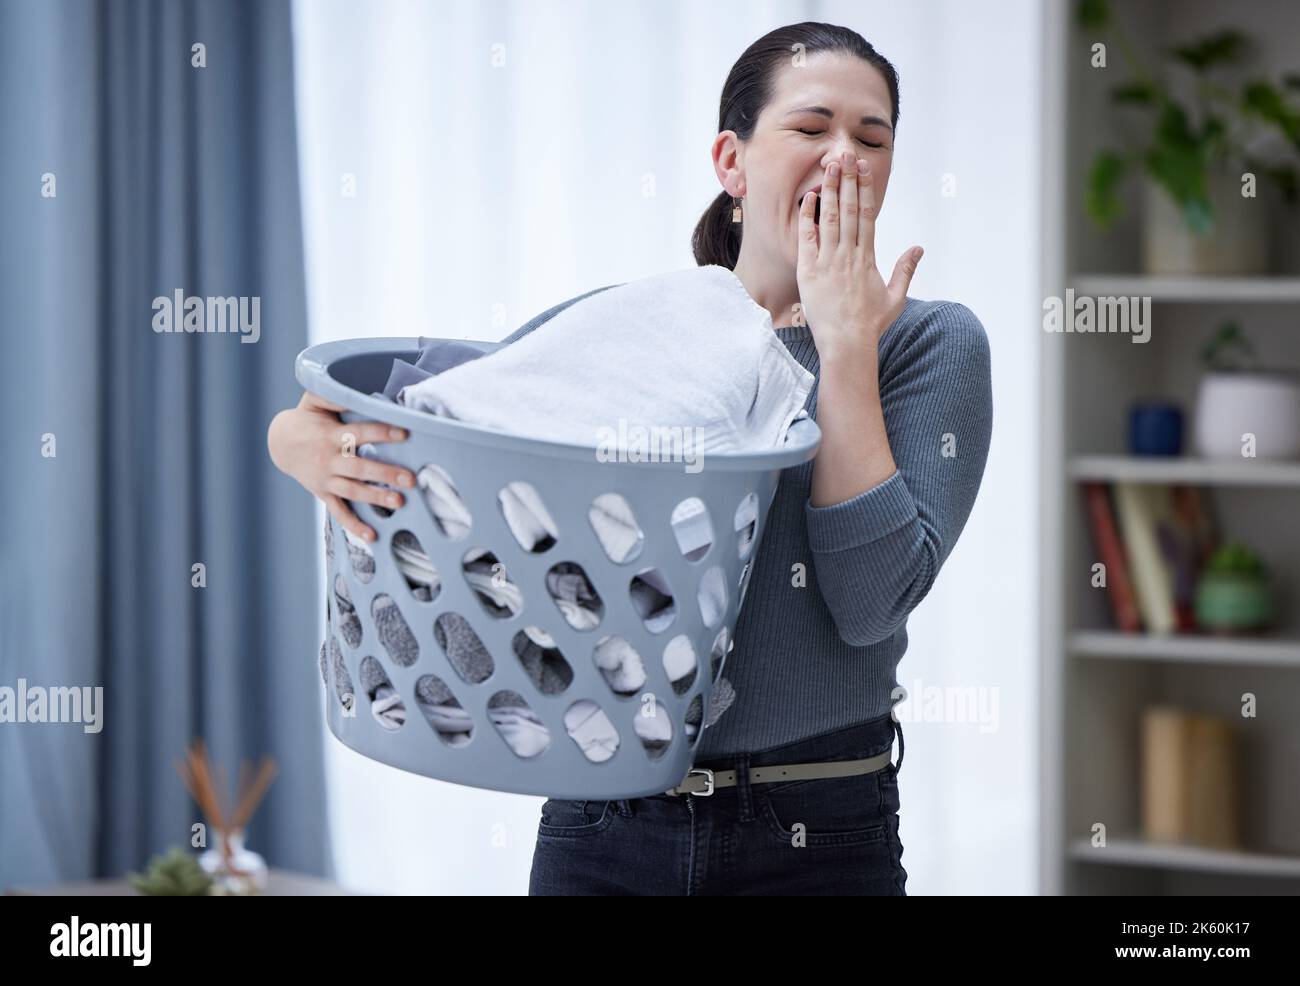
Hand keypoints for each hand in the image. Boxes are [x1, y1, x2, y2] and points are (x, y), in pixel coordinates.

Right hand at [267, 391, 416, 542]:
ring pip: (353, 491)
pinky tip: (373, 536)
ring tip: (399, 502)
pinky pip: (339, 512)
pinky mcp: (323, 493)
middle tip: (411, 479)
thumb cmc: (306, 419)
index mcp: (330, 435)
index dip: (381, 433)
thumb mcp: (314, 401)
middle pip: (359, 468)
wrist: (279, 444)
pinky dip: (354, 525)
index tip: (404, 432)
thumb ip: (333, 394)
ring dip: (376, 498)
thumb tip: (353, 388)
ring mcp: (326, 479)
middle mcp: (329, 459)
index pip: (359, 433)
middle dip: (385, 473)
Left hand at [796, 148, 922, 357]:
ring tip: (829, 167)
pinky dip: (808, 218)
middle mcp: (849, 255)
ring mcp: (828, 262)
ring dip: (830, 191)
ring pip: (830, 219)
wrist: (847, 344)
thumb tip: (919, 249)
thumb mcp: (895, 298)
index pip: (868, 215)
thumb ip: (906, 270)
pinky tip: (809, 198)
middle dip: (848, 180)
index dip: (866, 189)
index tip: (864, 169)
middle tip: (845, 155)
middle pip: (850, 209)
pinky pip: (808, 239)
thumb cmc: (870, 325)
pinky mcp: (809, 272)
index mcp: (868, 258)